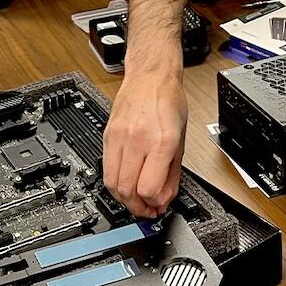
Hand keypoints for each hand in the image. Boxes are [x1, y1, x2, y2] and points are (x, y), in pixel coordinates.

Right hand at [103, 72, 186, 217]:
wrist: (150, 76)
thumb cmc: (168, 101)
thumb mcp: (180, 140)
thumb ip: (172, 173)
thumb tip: (163, 198)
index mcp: (161, 141)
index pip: (148, 188)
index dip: (153, 204)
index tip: (158, 206)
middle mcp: (138, 139)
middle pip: (126, 189)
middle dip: (136, 207)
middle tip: (146, 209)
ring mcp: (119, 136)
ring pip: (111, 182)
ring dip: (123, 198)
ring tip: (135, 198)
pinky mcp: (107, 134)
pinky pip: (105, 167)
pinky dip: (114, 180)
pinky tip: (125, 180)